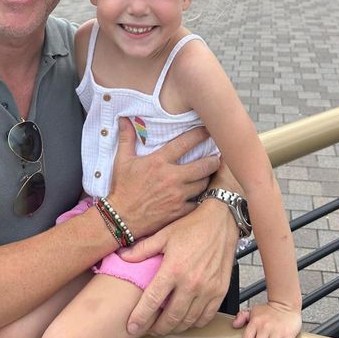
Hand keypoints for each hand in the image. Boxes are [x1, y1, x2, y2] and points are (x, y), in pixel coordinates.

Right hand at [108, 119, 219, 238]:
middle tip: (217, 156)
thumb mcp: (122, 160)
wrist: (121, 218)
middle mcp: (172, 177)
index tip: (208, 131)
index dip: (199, 135)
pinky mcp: (179, 211)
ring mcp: (178, 196)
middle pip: (203, 166)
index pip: (185, 143)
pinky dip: (202, 198)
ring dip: (208, 178)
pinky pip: (198, 203)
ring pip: (204, 184)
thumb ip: (126, 138)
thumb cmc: (122, 188)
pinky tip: (203, 194)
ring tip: (211, 174)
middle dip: (213, 160)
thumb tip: (124, 119)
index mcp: (159, 162)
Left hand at [123, 197, 238, 336]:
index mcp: (173, 269)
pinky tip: (187, 319)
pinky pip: (206, 317)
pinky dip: (194, 323)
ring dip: (175, 327)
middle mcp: (191, 283)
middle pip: (171, 318)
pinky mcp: (220, 291)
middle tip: (150, 328)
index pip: (152, 301)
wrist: (221, 221)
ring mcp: (207, 289)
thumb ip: (143, 249)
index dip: (140, 317)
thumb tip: (123, 257)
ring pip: (188, 321)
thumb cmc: (191, 226)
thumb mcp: (164, 234)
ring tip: (166, 325)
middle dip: (158, 328)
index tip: (132, 327)